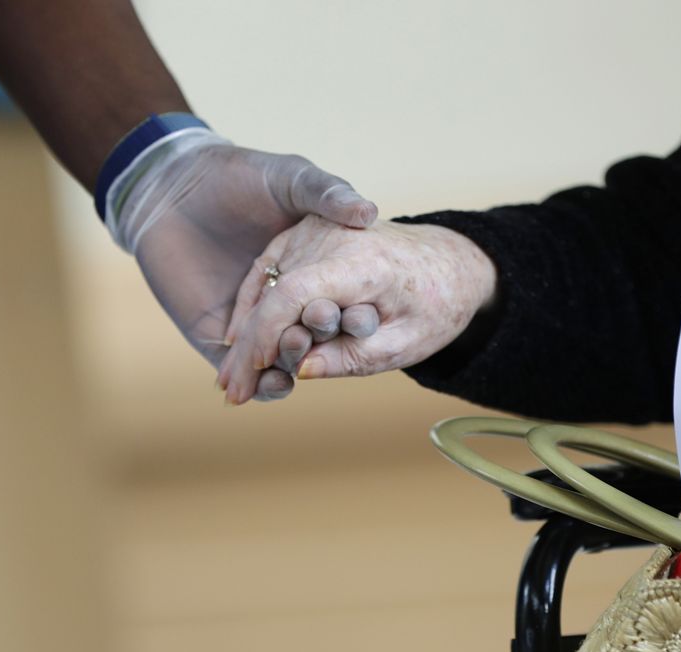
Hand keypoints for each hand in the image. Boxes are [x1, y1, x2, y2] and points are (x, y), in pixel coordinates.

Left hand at [112, 132, 377, 400]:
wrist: (172, 186)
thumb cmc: (236, 175)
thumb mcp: (292, 177)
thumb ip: (328, 194)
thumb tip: (368, 213)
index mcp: (313, 269)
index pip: (341, 304)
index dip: (356, 319)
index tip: (366, 324)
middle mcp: (288, 299)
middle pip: (314, 337)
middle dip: (323, 350)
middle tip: (326, 349)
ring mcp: (254, 321)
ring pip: (283, 361)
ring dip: (295, 371)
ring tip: (300, 371)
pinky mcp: (218, 335)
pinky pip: (245, 371)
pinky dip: (264, 386)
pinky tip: (276, 384)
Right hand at [217, 216, 497, 404]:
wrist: (450, 262)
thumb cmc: (436, 306)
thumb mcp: (407, 343)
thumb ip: (355, 358)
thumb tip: (300, 372)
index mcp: (364, 261)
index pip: (296, 293)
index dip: (267, 334)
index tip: (253, 372)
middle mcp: (333, 236)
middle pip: (274, 292)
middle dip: (249, 347)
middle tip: (232, 395)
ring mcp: (316, 229)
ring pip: (266, 284)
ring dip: (246, 332)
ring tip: (231, 381)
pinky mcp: (307, 230)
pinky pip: (269, 269)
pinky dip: (253, 304)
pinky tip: (237, 342)